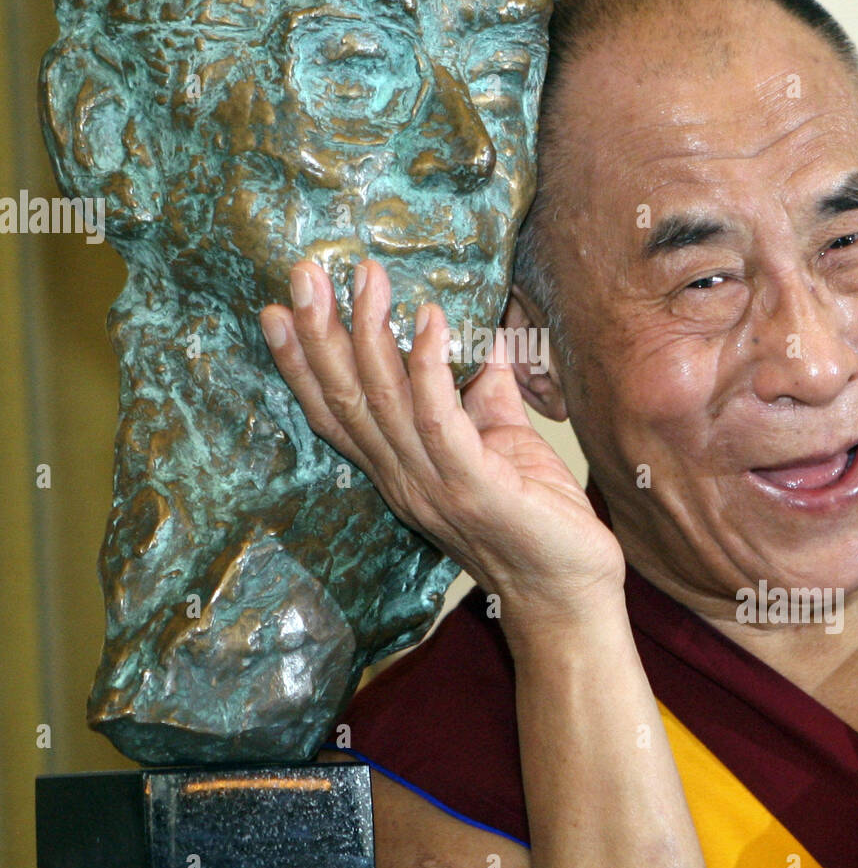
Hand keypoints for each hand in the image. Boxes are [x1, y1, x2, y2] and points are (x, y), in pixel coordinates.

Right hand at [258, 259, 625, 639]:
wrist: (568, 595)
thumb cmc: (536, 522)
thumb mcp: (500, 444)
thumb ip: (480, 395)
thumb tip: (482, 340)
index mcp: (398, 469)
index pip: (334, 411)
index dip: (302, 362)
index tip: (279, 308)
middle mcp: (401, 478)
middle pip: (345, 398)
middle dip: (320, 333)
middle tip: (305, 272)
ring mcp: (432, 485)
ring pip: (383, 400)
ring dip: (371, 333)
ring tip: (367, 277)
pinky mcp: (472, 487)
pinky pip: (439, 419)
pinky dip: (430, 366)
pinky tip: (430, 320)